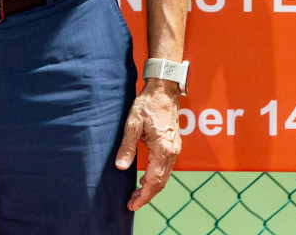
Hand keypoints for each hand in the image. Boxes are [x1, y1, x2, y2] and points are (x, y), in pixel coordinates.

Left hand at [116, 78, 182, 209]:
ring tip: (136, 195)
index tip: (133, 205)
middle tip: (132, 204)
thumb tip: (120, 167)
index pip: (154, 180)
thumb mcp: (132, 124)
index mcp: (163, 149)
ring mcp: (175, 149)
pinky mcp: (173, 145)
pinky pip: (166, 167)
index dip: (144, 196)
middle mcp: (172, 152)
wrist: (164, 90)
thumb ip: (127, 147)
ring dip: (151, 187)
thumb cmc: (147, 104)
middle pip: (161, 182)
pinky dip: (156, 177)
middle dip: (147, 195)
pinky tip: (145, 179)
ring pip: (164, 176)